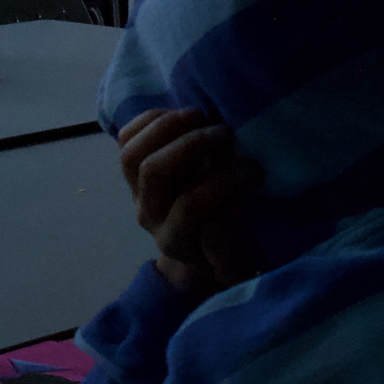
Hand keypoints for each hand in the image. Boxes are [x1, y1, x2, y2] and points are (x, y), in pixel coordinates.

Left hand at [118, 108, 260, 297]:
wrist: (200, 248)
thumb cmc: (226, 255)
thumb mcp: (236, 267)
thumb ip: (227, 254)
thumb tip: (215, 222)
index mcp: (175, 241)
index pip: (191, 205)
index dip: (226, 182)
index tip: (256, 170)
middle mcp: (150, 215)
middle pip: (154, 171)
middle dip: (192, 144)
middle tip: (227, 134)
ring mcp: (136, 190)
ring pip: (134, 152)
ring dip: (168, 127)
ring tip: (202, 116)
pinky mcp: (133, 168)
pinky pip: (127, 137)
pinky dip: (151, 119)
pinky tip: (183, 116)